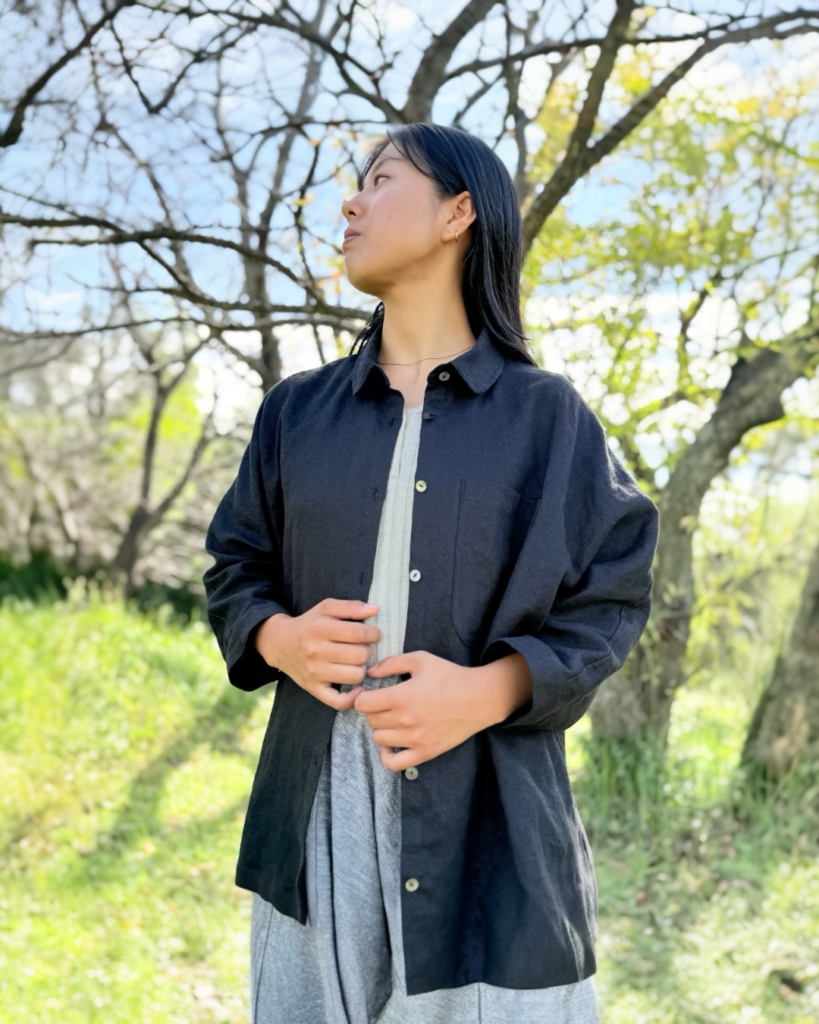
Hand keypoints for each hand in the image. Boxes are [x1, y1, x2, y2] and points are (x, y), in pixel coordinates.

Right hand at [254, 598, 380, 710]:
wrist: (280, 644)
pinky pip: (339, 702)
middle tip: (360, 647)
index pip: (359, 633)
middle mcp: (315, 651)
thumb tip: (375, 609)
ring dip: (361, 668)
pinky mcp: (313, 689)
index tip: (372, 634)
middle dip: (367, 650)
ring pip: (356, 676)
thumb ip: (351, 606)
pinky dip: (353, 697)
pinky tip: (356, 687)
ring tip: (354, 662)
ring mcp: (314, 672)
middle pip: (361, 655)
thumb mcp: (326, 607)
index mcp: (320, 628)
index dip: (373, 634)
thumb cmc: (310, 624)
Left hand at [352, 650, 503, 771]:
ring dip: (381, 728)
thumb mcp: (420, 659)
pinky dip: (387, 755)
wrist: (479, 698)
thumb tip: (370, 673)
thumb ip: (391, 663)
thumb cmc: (450, 676)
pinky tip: (393, 743)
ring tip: (393, 719)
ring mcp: (415, 739)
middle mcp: (405, 720)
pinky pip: (393, 764)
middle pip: (370, 720)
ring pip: (379, 739)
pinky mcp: (425, 752)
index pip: (362, 704)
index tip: (369, 693)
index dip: (362, 697)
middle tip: (385, 703)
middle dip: (374, 710)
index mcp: (401, 696)